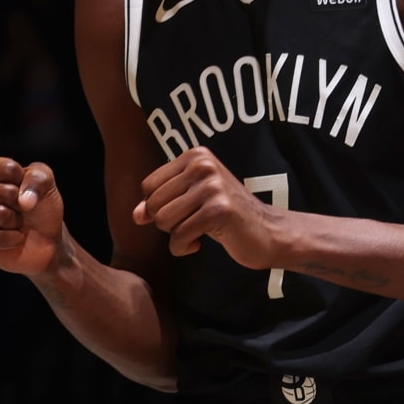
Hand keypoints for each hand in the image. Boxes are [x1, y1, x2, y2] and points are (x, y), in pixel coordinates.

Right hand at [0, 157, 65, 276]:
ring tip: (16, 222)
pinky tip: (13, 238)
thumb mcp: (45, 181)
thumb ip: (38, 177)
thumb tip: (24, 201)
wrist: (44, 239)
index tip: (24, 187)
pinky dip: (14, 239)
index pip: (8, 169)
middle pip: (4, 192)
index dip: (25, 181)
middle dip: (21, 203)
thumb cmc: (38, 205)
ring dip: (17, 221)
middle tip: (21, 209)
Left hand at [133, 147, 277, 270]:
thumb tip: (135, 215)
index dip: (157, 206)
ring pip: (164, 220)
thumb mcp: (190, 202)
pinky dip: (183, 248)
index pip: (149, 185)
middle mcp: (203, 165)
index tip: (181, 212)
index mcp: (196, 156)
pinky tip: (199, 244)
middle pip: (154, 203)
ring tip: (195, 231)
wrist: (267, 232)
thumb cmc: (225, 217)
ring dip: (175, 235)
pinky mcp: (219, 210)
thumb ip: (160, 204)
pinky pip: (179, 236)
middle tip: (191, 223)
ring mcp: (213, 186)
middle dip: (166, 223)